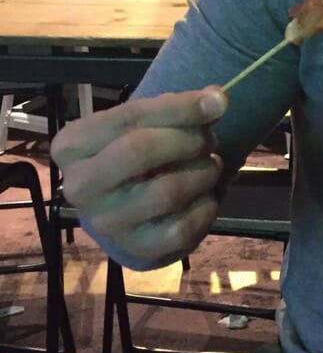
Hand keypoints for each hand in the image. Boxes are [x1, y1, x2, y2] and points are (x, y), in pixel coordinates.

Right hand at [51, 86, 227, 270]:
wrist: (128, 211)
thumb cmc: (135, 157)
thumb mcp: (146, 124)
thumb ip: (177, 110)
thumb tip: (218, 99)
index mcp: (72, 146)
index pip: (130, 117)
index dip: (180, 107)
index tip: (219, 100)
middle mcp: (79, 187)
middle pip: (140, 151)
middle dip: (189, 140)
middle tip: (210, 140)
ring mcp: (104, 225)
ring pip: (168, 191)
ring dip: (204, 173)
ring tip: (210, 166)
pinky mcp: (134, 253)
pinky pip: (183, 228)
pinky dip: (206, 206)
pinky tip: (205, 196)